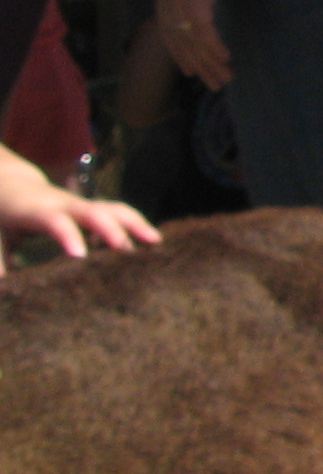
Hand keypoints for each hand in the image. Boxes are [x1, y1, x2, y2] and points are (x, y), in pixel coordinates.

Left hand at [0, 146, 159, 261]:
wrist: (10, 187)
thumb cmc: (3, 214)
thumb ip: (1, 260)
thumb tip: (5, 287)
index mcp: (37, 211)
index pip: (56, 221)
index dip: (69, 236)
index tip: (80, 256)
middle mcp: (64, 204)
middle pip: (94, 211)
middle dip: (113, 229)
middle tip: (128, 253)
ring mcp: (81, 206)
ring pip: (113, 208)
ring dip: (135, 224)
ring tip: (156, 243)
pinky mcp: (90, 211)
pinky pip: (117, 214)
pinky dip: (134, 226)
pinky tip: (147, 245)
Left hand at [155, 0, 256, 89]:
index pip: (168, 21)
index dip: (179, 47)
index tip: (192, 66)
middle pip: (176, 36)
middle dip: (194, 63)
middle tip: (212, 82)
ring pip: (188, 37)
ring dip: (206, 61)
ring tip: (223, 79)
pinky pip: (202, 29)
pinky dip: (212, 47)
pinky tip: (225, 58)